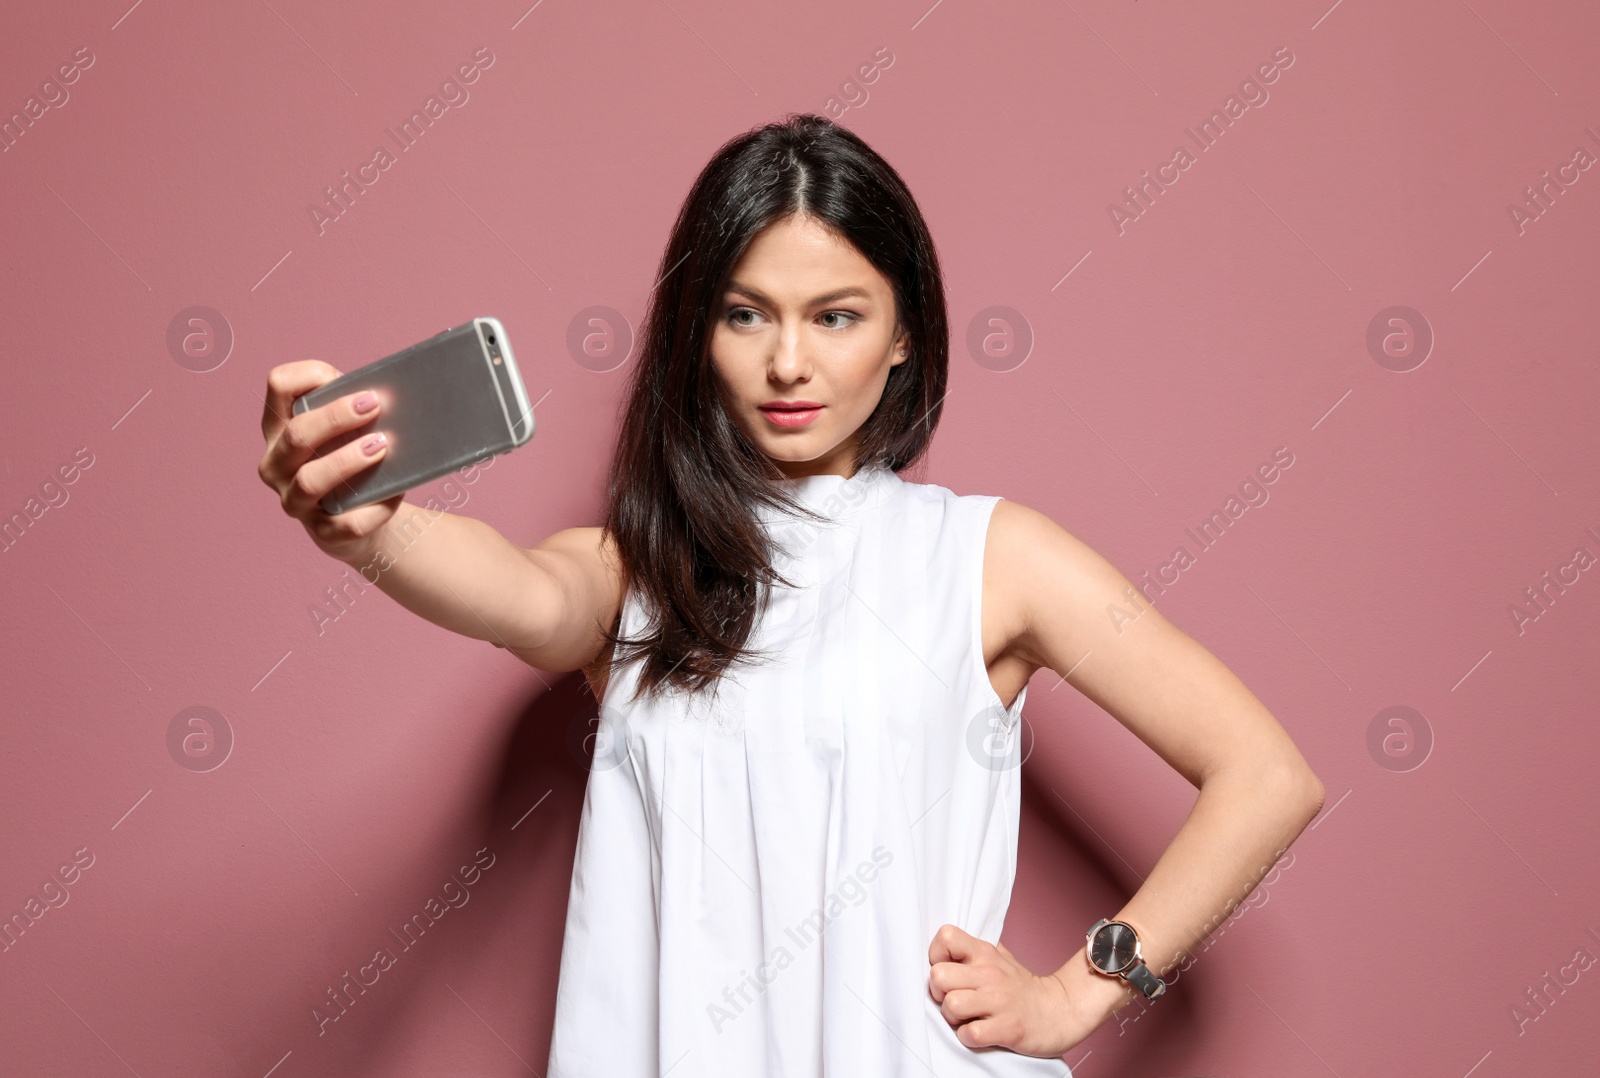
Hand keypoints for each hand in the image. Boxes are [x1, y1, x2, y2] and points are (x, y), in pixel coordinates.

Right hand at [257, 360, 402, 563]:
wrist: (362, 520)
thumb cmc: (353, 460)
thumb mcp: (346, 431)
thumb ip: (356, 410)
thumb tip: (392, 393)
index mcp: (280, 428)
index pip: (279, 386)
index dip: (308, 374)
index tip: (341, 377)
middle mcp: (277, 463)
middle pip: (296, 434)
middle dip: (336, 417)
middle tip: (374, 405)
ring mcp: (294, 500)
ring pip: (311, 480)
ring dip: (347, 460)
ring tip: (381, 446)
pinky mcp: (322, 532)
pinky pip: (346, 523)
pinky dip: (374, 509)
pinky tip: (394, 494)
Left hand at [928, 923, 1111, 1057]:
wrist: (1062, 1010)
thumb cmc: (1025, 988)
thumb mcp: (1001, 958)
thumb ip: (975, 951)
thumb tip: (947, 946)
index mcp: (985, 953)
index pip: (945, 936)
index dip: (936, 955)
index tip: (947, 970)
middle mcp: (990, 973)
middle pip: (938, 976)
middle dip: (939, 993)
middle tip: (954, 1000)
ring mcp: (999, 1001)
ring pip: (950, 1005)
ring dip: (952, 1019)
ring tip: (967, 1019)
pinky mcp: (1007, 1029)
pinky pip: (970, 1034)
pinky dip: (969, 1038)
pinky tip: (980, 1033)